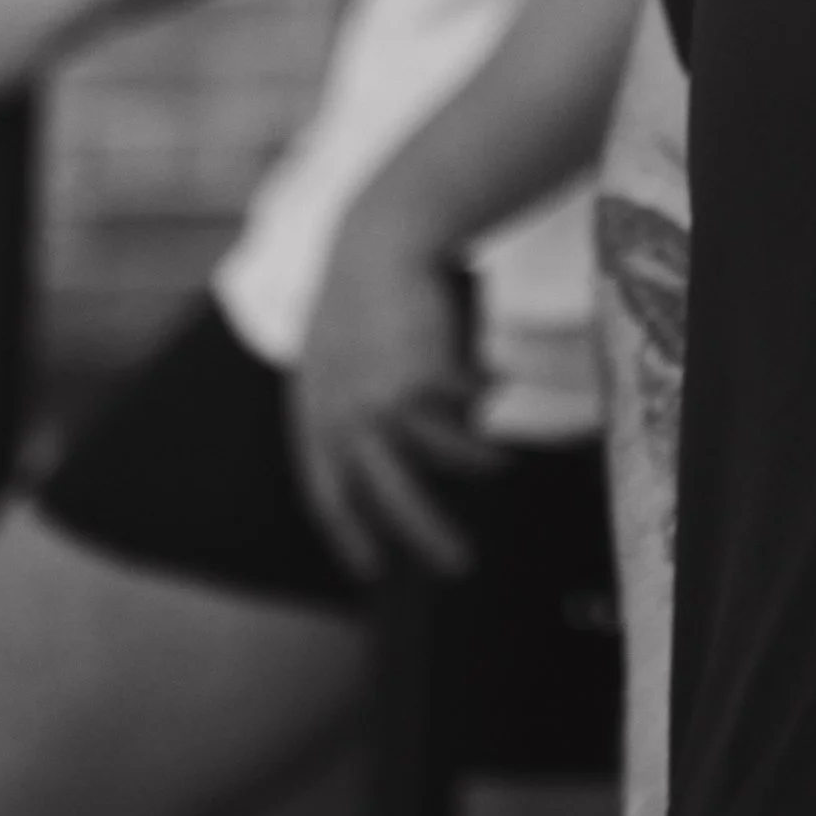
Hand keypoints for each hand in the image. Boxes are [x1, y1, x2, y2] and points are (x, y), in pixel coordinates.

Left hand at [290, 190, 502, 577]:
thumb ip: (343, 408)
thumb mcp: (334, 359)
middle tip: (459, 564)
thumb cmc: (361, 299)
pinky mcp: (422, 380)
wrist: (379, 245)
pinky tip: (499, 384)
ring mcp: (382, 401)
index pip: (325, 493)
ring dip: (477, 464)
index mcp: (314, 416)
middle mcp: (343, 417)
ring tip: (500, 466)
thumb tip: (382, 463)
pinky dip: (486, 399)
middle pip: (387, 495)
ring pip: (440, 458)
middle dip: (425, 533)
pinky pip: (468, 409)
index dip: (347, 534)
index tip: (370, 570)